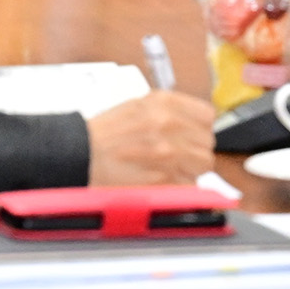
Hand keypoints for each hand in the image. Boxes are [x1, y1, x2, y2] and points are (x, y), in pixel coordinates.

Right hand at [85, 89, 216, 185]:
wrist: (81, 154)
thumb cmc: (105, 133)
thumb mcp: (139, 105)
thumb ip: (170, 111)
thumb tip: (194, 124)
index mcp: (164, 103)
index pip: (207, 115)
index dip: (201, 127)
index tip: (194, 134)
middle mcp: (169, 124)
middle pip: (207, 142)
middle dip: (196, 150)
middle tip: (179, 154)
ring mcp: (168, 152)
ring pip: (203, 164)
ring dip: (191, 168)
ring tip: (171, 168)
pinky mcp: (163, 178)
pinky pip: (189, 184)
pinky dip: (180, 186)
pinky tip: (163, 180)